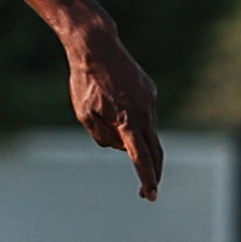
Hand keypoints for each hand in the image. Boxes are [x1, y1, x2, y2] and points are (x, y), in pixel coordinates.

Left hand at [65, 19, 162, 201]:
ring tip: (104, 114)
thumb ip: (103, 136)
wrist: (97, 46)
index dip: (147, 178)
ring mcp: (151, 100)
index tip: (151, 194)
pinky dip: (133, 119)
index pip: (140, 157)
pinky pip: (144, 113)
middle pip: (155, 150)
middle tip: (147, 190)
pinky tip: (113, 103)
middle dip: (153, 172)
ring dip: (134, 138)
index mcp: (127, 121)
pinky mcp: (150, 91)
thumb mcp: (84, 114)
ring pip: (148, 130)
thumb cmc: (85, 82)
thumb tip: (120, 148)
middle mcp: (145, 112)